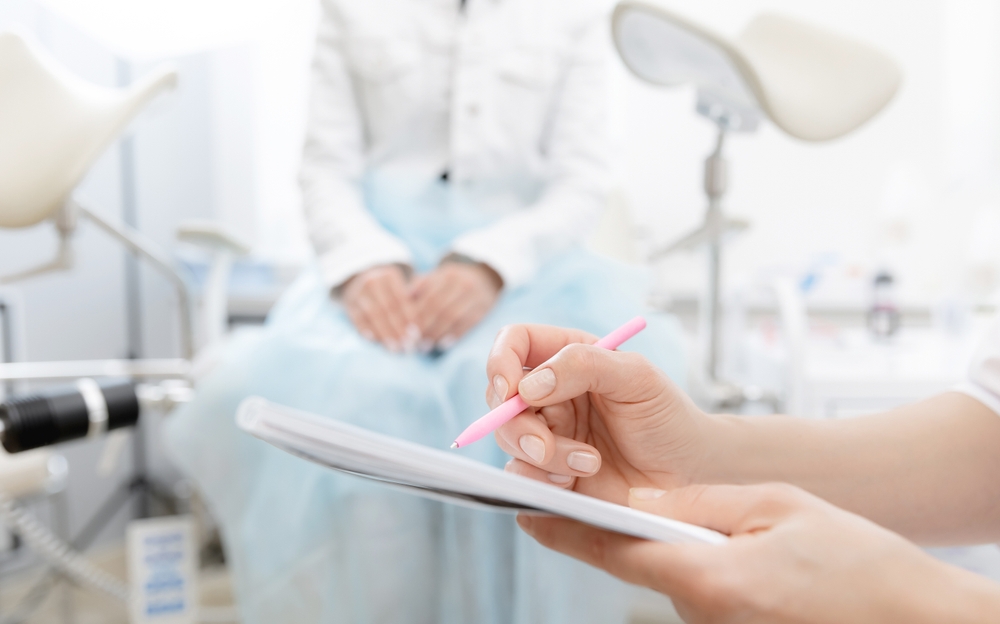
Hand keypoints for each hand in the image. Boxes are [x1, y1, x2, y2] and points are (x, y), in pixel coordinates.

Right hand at [341, 264, 417, 351]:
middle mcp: (372, 281)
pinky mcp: (349, 305)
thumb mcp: (400, 289)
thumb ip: (410, 304)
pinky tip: (377, 342)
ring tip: (395, 348)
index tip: (417, 334)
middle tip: (408, 345)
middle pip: (388, 308)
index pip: (401, 299)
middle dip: (399, 328)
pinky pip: (359, 320)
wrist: (359, 284)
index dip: (409, 318)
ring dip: (385, 333)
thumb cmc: (388, 292)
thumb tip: (418, 330)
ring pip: (373, 315)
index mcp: (388, 275)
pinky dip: (368, 332)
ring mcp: (358, 293)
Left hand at [411, 260, 501, 349]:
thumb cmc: (452, 283)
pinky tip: (442, 344)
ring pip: (453, 318)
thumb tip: (406, 295)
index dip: (417, 315)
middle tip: (415, 341)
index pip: (430, 297)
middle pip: (440, 308)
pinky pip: (466, 325)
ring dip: (437, 333)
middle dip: (426, 326)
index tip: (407, 329)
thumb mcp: (437, 277)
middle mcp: (464, 284)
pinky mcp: (483, 310)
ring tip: (426, 345)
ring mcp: (476, 297)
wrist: (485, 282)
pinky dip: (453, 336)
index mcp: (449, 275)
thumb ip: (420, 284)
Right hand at [486, 324, 709, 501]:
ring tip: (590, 463)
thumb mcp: (636, 377)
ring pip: (508, 437)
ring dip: (541, 455)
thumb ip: (583, 365)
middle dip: (514, 423)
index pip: (513, 343)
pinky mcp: (549, 471)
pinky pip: (520, 474)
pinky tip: (576, 482)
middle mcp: (549, 392)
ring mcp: (547, 432)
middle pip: (499, 396)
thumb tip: (528, 385)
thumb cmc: (667, 417)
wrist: (688, 474)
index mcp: (567, 357)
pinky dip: (542, 480)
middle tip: (543, 444)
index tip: (509, 389)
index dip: (500, 361)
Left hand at [517, 483, 999, 622]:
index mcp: (706, 577)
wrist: (915, 621)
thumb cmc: (857, 562)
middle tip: (621, 495)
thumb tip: (638, 502)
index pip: (612, 552)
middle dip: (627, 529)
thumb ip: (699, 504)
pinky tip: (733, 550)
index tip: (522, 510)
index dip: (562, 529)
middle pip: (639, 563)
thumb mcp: (775, 507)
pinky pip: (699, 592)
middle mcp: (700, 611)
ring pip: (672, 575)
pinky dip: (700, 564)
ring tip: (709, 522)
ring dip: (672, 546)